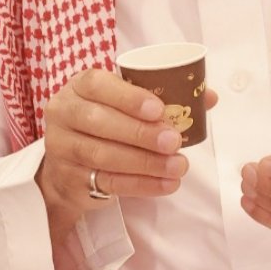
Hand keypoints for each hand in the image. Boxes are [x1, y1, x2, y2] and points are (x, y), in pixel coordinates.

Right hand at [37, 68, 218, 265]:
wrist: (68, 167)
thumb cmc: (105, 125)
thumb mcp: (124, 105)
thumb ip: (163, 97)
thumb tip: (208, 96)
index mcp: (78, 87)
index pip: (96, 84)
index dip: (128, 97)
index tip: (158, 109)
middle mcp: (63, 114)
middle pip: (99, 122)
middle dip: (141, 133)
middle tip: (174, 141)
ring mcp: (62, 149)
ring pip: (104, 156)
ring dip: (146, 163)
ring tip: (178, 165)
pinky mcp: (70, 180)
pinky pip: (108, 183)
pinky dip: (141, 185)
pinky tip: (167, 184)